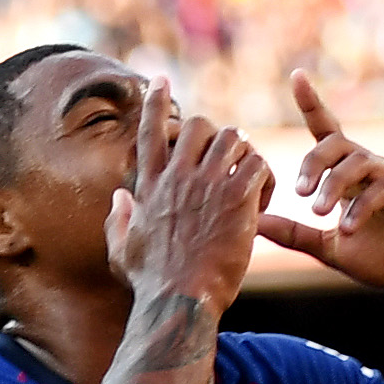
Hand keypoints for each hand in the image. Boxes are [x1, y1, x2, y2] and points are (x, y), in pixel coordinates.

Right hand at [103, 76, 270, 309]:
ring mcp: (207, 185)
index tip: (160, 80)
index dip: (156, 102)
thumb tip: (119, 197)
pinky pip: (258, 165)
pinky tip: (262, 202)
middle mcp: (177, 177)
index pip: (150, 131)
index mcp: (150, 186)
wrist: (178, 302)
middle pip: (202, 125)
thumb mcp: (121, 250)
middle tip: (228, 162)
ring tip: (249, 183)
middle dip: (218, 136)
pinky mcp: (236, 200)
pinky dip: (265, 179)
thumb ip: (118, 220)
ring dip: (245, 155)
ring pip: (235, 139)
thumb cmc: (150, 284)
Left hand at [257, 70, 383, 298]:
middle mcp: (372, 170)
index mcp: (350, 177)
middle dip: (314, 162)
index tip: (296, 77)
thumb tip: (254, 222)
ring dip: (334, 185)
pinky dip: (363, 207)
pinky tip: (348, 229)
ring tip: (318, 212)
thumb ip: (295, 234)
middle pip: (338, 144)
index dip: (313, 104)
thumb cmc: (383, 261)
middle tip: (299, 193)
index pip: (329, 133)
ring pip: (360, 163)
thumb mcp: (329, 250)